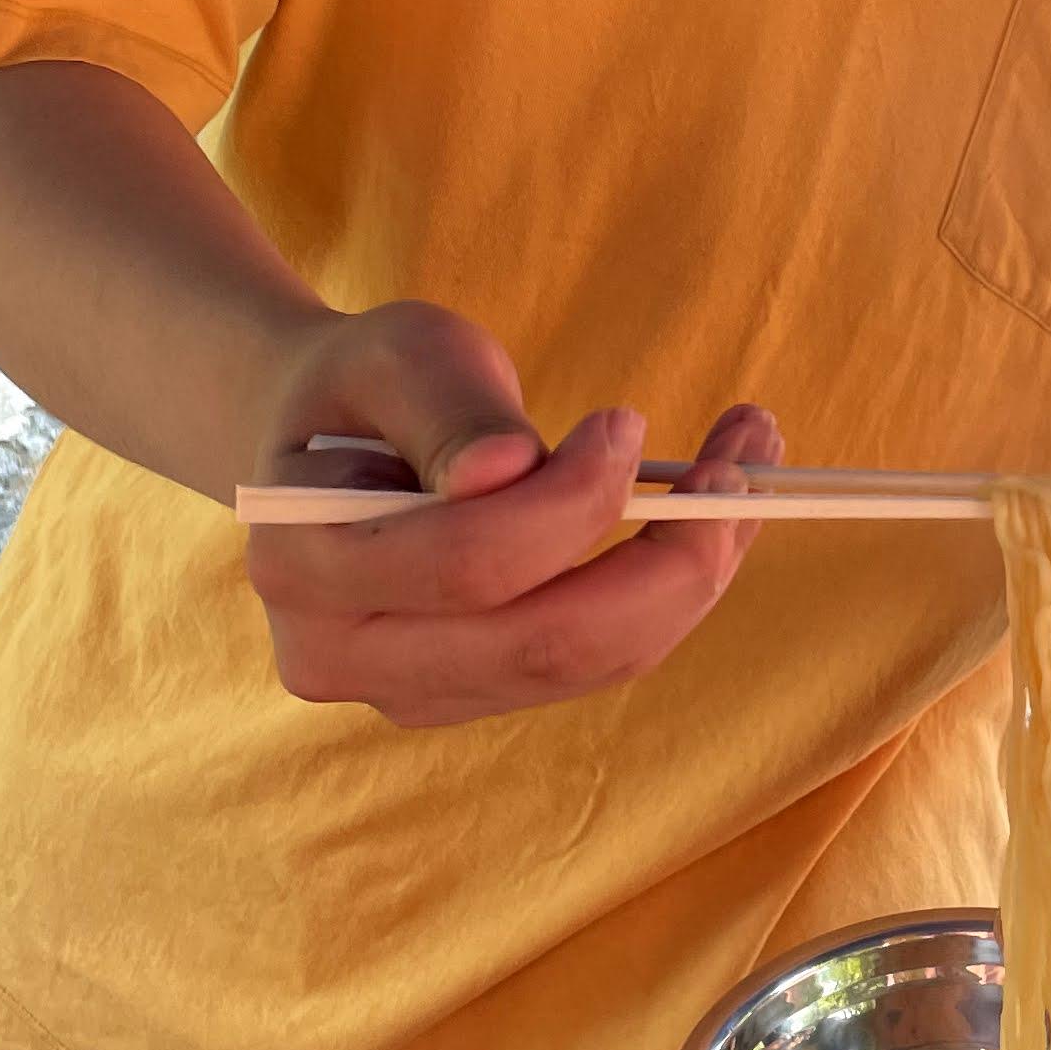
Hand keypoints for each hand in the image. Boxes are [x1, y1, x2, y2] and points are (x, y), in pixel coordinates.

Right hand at [241, 299, 781, 728]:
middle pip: (544, 644)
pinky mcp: (476, 695)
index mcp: (300, 565)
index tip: (629, 421)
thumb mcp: (397, 354)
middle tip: (747, 463)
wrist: (325, 447)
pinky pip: (598, 662)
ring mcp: (412, 693)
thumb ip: (449, 408)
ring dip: (693, 574)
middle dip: (671, 561)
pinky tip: (712, 513)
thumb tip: (507, 472)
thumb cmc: (363, 386)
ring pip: (590, 663)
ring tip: (750, 467)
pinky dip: (671, 592)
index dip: (572, 502)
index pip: (467, 565)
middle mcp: (343, 657)